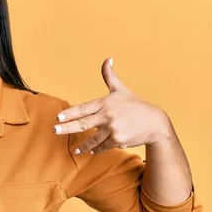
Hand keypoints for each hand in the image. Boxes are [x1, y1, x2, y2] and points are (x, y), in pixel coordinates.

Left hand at [53, 58, 171, 154]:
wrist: (156, 123)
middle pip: (82, 123)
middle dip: (67, 128)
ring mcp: (113, 128)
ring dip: (83, 146)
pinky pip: (103, 146)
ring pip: (92, 139)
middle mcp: (107, 115)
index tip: (58, 118)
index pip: (82, 108)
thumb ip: (110, 76)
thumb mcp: (122, 89)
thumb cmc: (136, 105)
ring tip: (76, 151)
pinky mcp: (119, 140)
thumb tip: (107, 59)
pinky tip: (91, 152)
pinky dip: (97, 149)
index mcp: (105, 103)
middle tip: (55, 130)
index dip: (69, 113)